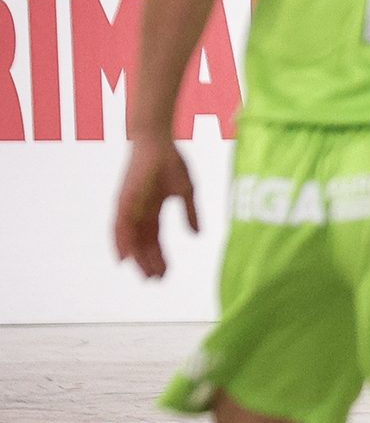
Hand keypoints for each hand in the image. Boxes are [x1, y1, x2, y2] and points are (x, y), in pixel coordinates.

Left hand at [113, 139, 198, 279]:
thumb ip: (190, 214)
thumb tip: (197, 235)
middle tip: (156, 280)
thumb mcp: (187, 192)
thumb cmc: (171, 162)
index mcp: (153, 210)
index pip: (155, 239)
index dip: (160, 257)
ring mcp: (129, 207)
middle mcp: (138, 212)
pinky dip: (121, 244)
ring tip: (144, 274)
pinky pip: (119, 227)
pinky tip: (124, 259)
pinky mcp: (124, 201)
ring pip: (130, 239)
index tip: (166, 273)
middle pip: (142, 244)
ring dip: (137, 258)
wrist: (157, 142)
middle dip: (149, 262)